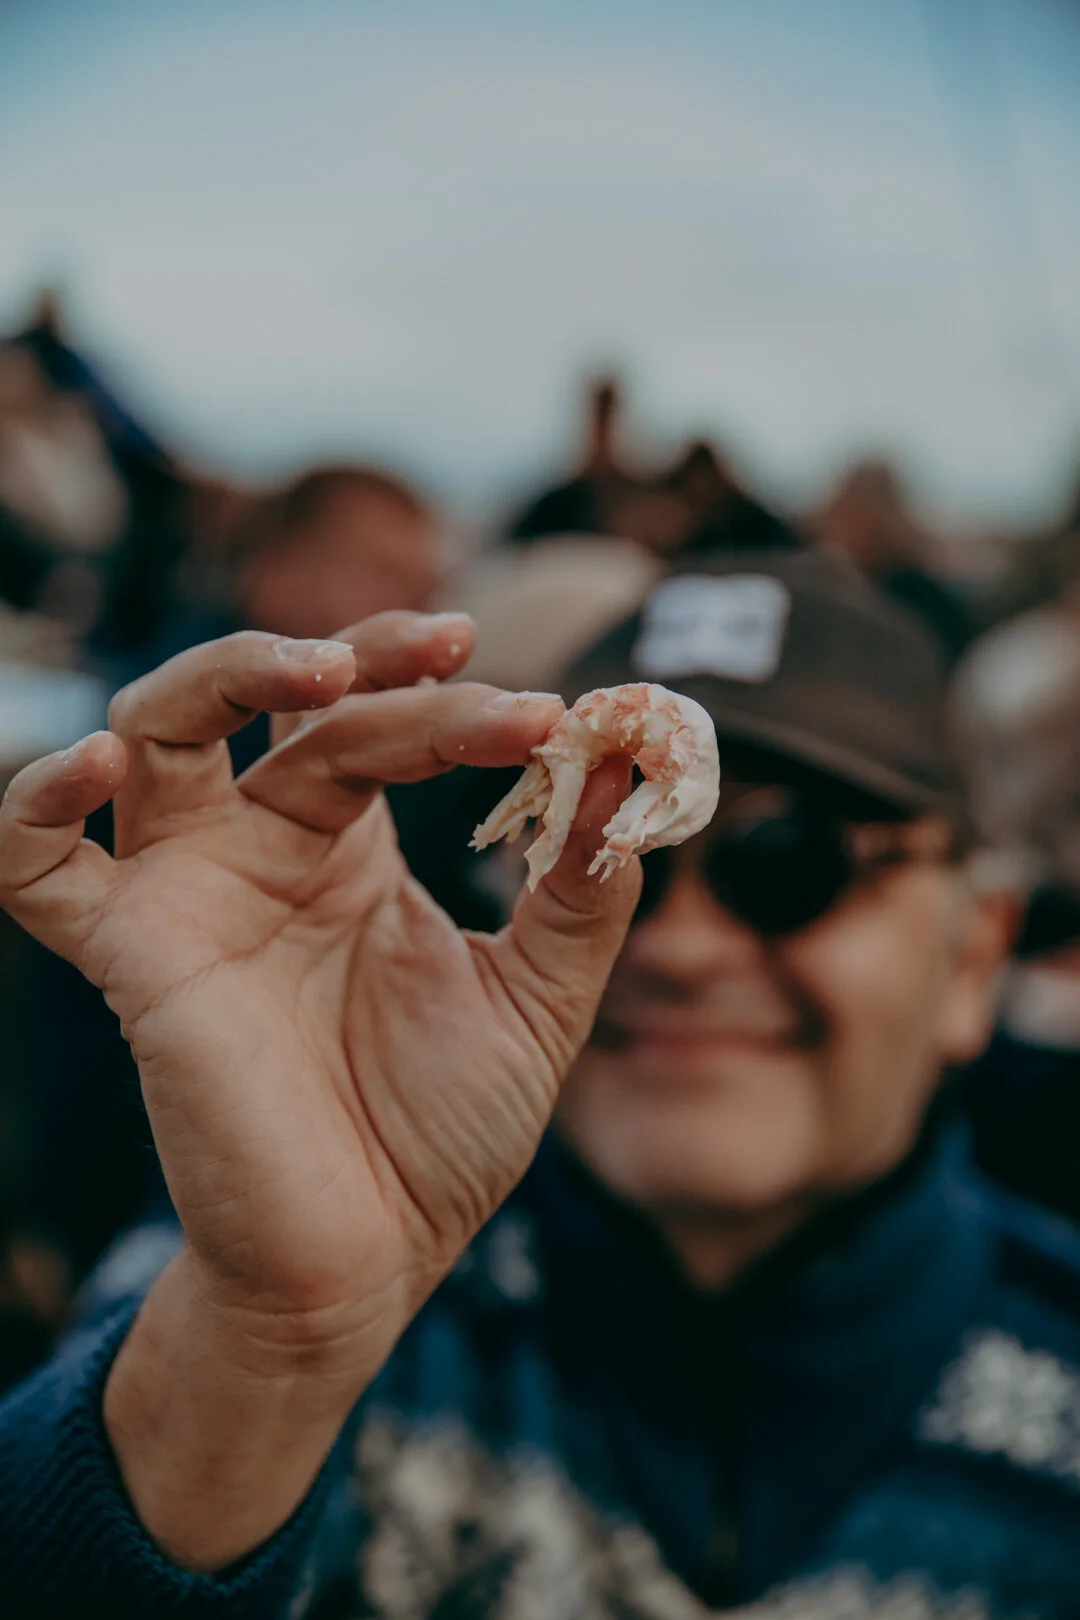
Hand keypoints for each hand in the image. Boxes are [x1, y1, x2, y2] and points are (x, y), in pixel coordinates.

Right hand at [0, 612, 637, 1566]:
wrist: (365, 1264)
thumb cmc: (438, 1137)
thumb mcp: (537, 1001)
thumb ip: (581, 890)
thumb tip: (632, 773)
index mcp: (348, 848)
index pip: (378, 721)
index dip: (445, 692)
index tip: (545, 707)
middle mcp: (260, 848)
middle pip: (272, 700)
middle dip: (356, 660)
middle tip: (448, 649)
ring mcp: (190, 892)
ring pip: (158, 730)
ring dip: (223, 674)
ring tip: (322, 670)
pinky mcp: (133, 958)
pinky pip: (39, 869)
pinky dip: (37, 807)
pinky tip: (92, 767)